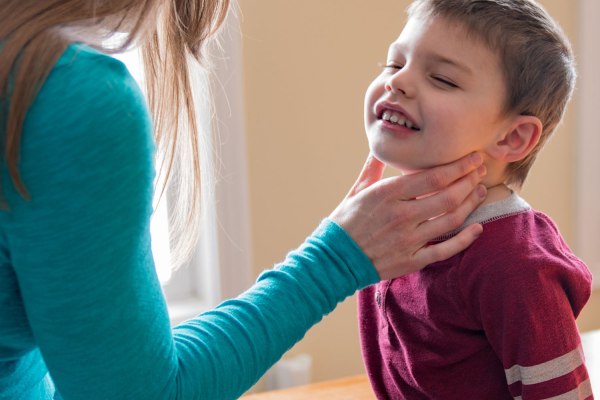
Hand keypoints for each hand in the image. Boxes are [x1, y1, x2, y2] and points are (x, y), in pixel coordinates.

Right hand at [329, 152, 486, 279]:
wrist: (334, 258)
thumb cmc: (345, 222)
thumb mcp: (357, 190)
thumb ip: (373, 168)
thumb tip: (380, 147)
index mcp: (388, 194)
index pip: (433, 177)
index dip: (458, 166)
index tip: (472, 157)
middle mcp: (401, 215)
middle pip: (448, 195)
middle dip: (470, 180)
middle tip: (480, 171)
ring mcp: (408, 240)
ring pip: (451, 219)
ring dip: (471, 203)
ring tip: (480, 191)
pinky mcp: (412, 260)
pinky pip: (445, 249)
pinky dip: (465, 239)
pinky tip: (477, 228)